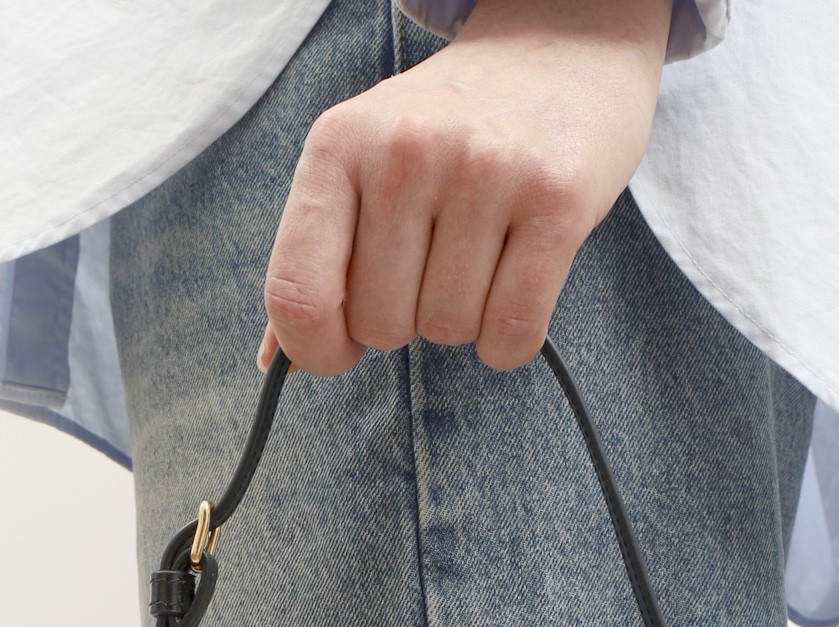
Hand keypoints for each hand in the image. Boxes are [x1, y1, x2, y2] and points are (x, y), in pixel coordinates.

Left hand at [259, 0, 674, 375]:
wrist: (559, 52)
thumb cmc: (448, 131)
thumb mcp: (362, 163)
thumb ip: (315, 255)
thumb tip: (280, 362)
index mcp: (339, 144)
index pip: (299, 292)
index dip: (316, 348)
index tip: (341, 349)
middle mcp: (407, 150)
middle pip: (381, 325)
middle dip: (406, 320)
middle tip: (432, 266)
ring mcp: (485, 171)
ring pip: (450, 331)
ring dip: (464, 322)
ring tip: (480, 257)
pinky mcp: (555, 199)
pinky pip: (512, 331)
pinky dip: (509, 340)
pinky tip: (513, 293)